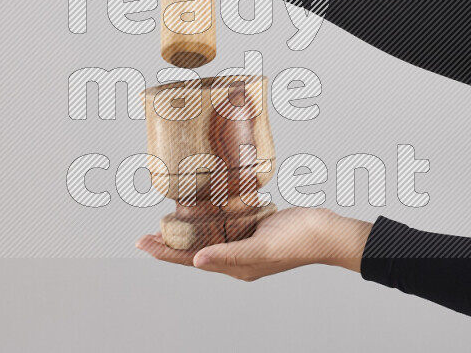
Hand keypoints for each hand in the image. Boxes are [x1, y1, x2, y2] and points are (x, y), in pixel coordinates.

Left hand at [136, 208, 372, 280]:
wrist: (328, 231)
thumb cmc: (300, 241)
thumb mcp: (262, 247)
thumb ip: (230, 254)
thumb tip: (197, 259)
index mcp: (237, 266)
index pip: (191, 260)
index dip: (165, 252)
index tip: (142, 243)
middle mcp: (238, 255)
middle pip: (195, 248)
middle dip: (171, 241)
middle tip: (146, 233)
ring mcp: (247, 240)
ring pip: (210, 234)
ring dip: (189, 228)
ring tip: (169, 219)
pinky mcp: (256, 225)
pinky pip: (228, 221)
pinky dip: (213, 215)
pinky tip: (205, 205)